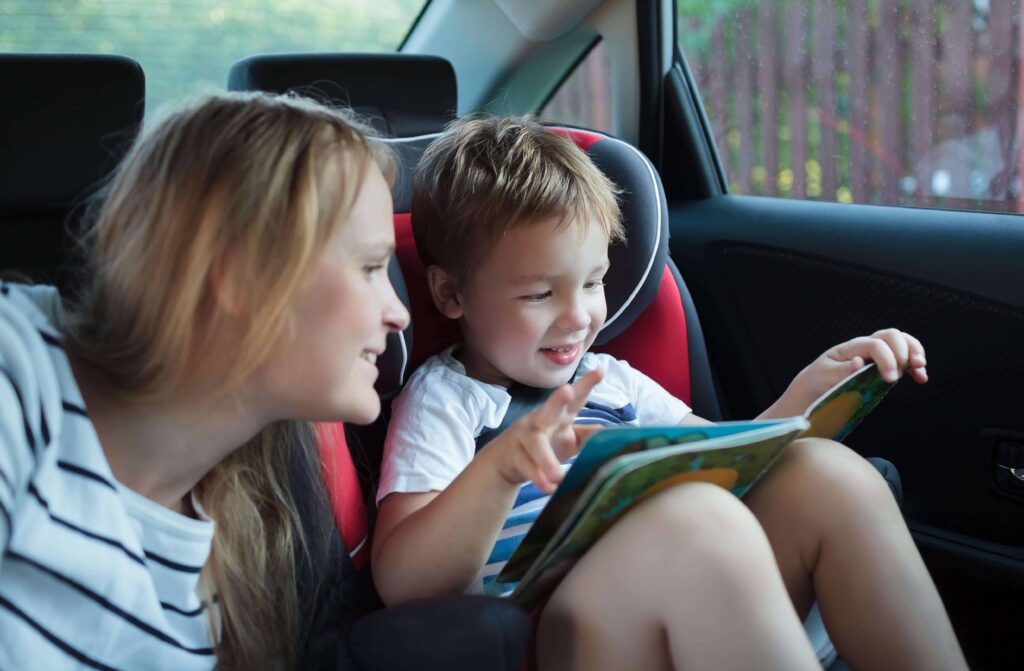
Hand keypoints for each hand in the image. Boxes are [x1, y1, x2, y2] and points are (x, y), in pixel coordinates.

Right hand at [487, 369, 603, 493]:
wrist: (506, 460)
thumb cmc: (545, 443)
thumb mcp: (568, 438)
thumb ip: (588, 435)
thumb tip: (613, 436)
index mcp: (559, 415)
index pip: (575, 398)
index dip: (587, 384)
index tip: (600, 371)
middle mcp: (541, 420)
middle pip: (549, 408)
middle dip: (558, 399)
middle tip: (567, 391)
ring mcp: (525, 437)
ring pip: (535, 444)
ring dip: (546, 459)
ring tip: (557, 475)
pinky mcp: (515, 455)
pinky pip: (527, 466)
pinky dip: (538, 478)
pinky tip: (548, 487)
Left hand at [773, 329, 926, 416]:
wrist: (820, 382)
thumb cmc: (822, 378)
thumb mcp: (825, 376)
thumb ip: (840, 371)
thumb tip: (858, 362)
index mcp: (852, 347)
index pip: (875, 344)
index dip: (886, 359)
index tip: (889, 379)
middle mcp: (868, 345)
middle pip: (892, 335)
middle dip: (903, 351)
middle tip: (902, 373)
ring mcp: (879, 352)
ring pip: (902, 341)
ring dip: (915, 352)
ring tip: (919, 368)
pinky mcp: (887, 363)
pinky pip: (906, 356)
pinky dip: (916, 366)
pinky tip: (921, 378)